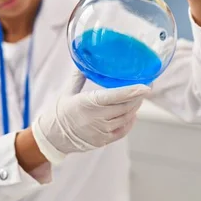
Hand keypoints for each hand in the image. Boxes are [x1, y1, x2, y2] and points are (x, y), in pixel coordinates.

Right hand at [31, 71, 149, 164]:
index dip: (132, 91)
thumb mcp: (68, 92)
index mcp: (87, 103)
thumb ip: (79, 77)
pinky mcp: (104, 140)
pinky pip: (123, 131)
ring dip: (135, 107)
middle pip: (125, 107)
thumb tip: (86, 60)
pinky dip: (130, 121)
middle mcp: (96, 118)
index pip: (114, 96)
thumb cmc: (60, 112)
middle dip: (138, 96)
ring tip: (139, 97)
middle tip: (146, 86)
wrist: (53, 137)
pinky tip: (132, 113)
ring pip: (126, 118)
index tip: (146, 86)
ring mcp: (101, 131)